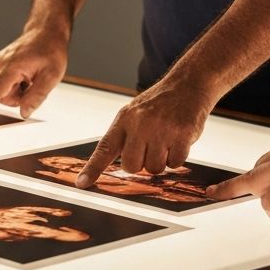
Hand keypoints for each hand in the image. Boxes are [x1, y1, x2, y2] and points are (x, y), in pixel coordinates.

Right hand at [0, 29, 68, 123]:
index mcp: (11, 67)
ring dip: (17, 92)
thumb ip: (37, 97)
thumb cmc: (50, 52)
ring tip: (29, 77)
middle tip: (33, 84)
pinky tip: (23, 75)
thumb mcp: (52, 76)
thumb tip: (23, 113)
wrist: (44, 33)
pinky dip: (13, 86)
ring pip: (2, 94)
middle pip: (2, 98)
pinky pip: (2, 86)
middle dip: (18, 98)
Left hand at [76, 78, 212, 187]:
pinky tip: (178, 141)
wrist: (188, 85)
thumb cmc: (158, 104)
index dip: (92, 169)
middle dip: (140, 164)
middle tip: (149, 148)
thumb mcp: (133, 113)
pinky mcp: (182, 135)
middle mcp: (140, 125)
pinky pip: (175, 163)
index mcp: (124, 120)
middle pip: (131, 166)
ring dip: (160, 161)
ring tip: (165, 141)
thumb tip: (115, 165)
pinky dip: (177, 158)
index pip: (104, 149)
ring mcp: (162, 130)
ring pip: (154, 168)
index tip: (81, 184)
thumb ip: (123, 136)